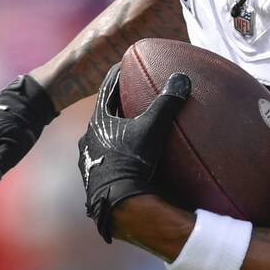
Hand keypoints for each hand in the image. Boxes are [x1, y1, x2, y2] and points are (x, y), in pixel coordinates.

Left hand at [79, 64, 190, 242]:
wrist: (117, 203)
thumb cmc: (132, 161)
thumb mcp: (153, 129)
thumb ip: (166, 103)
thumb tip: (181, 78)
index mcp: (99, 122)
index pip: (107, 90)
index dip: (116, 76)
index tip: (122, 66)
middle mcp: (88, 138)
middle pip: (102, 115)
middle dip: (114, 105)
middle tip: (126, 96)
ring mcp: (88, 160)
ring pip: (99, 138)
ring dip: (111, 132)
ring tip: (125, 130)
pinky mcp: (92, 179)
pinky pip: (101, 159)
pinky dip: (112, 153)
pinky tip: (121, 158)